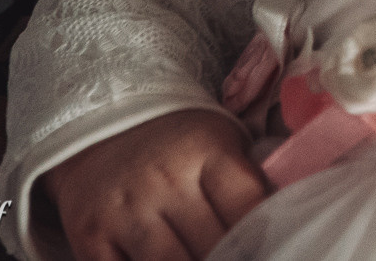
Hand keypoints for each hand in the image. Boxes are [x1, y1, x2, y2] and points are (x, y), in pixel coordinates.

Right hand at [44, 109, 267, 260]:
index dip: (263, 238)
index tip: (275, 251)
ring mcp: (124, 210)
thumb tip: (287, 224)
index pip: (247, 208)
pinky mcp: (88, 235)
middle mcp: (164, 179)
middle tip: (243, 258)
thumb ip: (248, 182)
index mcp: (206, 151)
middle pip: (213, 246)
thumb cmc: (177, 142)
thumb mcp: (220, 142)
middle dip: (231, 259)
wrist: (99, 127)